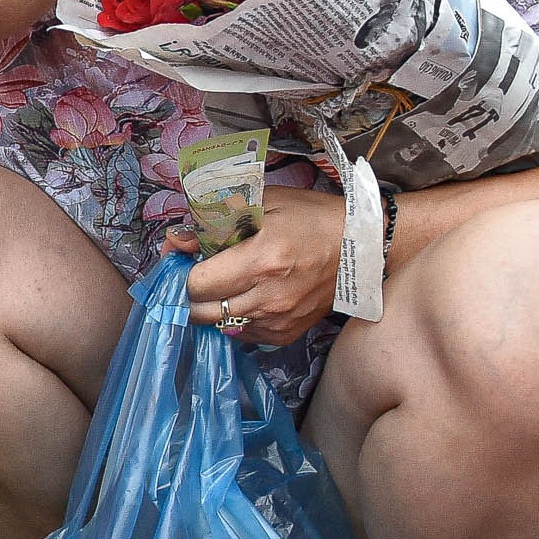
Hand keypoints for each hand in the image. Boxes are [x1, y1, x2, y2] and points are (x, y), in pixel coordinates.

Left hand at [175, 185, 344, 346]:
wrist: (362, 247)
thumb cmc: (312, 218)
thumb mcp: (265, 204)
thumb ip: (216, 221)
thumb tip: (176, 240)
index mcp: (261, 261)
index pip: (197, 283)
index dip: (181, 272)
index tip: (181, 260)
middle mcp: (268, 297)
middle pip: (201, 311)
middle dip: (190, 292)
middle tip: (196, 273)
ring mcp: (279, 319)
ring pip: (219, 325)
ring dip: (210, 306)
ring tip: (220, 284)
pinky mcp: (287, 333)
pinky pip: (243, 334)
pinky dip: (234, 319)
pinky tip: (243, 297)